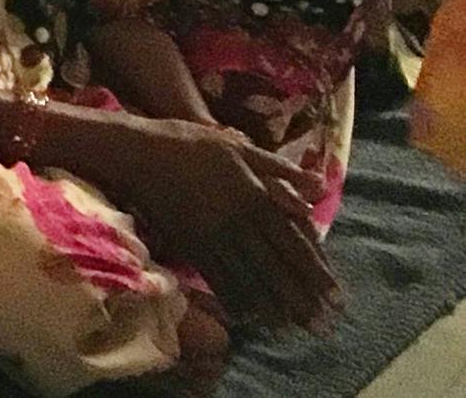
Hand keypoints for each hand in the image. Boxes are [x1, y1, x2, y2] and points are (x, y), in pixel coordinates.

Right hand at [82, 115, 336, 332]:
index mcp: (256, 197)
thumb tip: (321, 186)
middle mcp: (239, 222)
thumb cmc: (190, 145)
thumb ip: (279, 168)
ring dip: (273, 307)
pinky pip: (216, 277)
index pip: (294, 243)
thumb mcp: (238, 146)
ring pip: (249, 278)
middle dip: (301, 300)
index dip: (317, 274)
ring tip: (292, 329)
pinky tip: (248, 317)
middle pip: (276, 268)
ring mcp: (213, 236)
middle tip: (322, 328)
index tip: (337, 299)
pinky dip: (234, 299)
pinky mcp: (189, 244)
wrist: (137, 153)